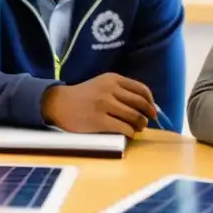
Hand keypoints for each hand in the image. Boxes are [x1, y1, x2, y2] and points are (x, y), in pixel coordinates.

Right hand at [41, 73, 156, 137]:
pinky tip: (128, 134)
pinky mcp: (99, 120)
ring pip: (134, 117)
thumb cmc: (83, 96)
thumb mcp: (102, 84)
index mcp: (112, 79)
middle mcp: (110, 90)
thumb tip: (146, 105)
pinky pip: (124, 128)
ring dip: (140, 125)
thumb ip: (121, 91)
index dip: (150, 101)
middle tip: (147, 122)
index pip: (141, 89)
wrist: (59, 103)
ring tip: (138, 128)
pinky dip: (131, 133)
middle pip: (140, 104)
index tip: (152, 110)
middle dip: (148, 115)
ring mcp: (104, 105)